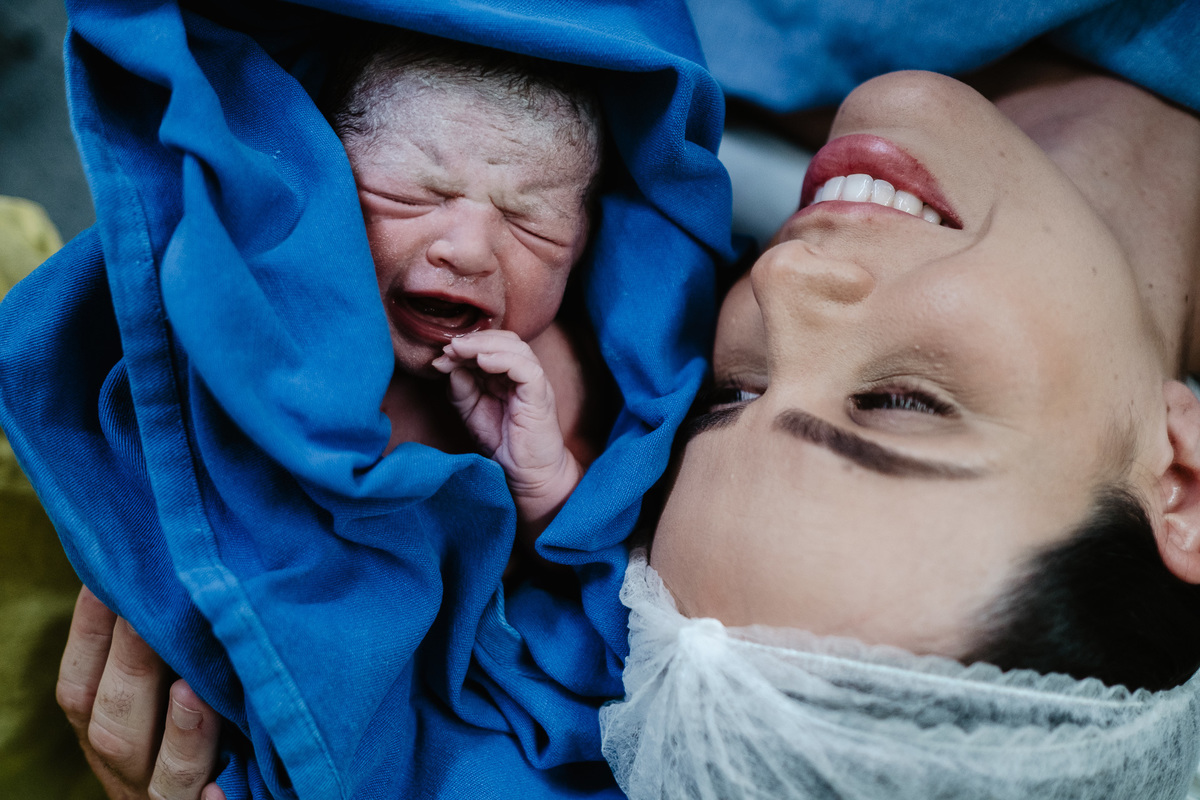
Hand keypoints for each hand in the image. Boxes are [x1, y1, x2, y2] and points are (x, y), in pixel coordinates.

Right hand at [57, 586, 225, 799]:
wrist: (216, 788)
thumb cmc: (197, 723)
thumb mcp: (163, 687)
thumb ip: (160, 652)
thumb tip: (157, 578)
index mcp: (107, 733)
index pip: (80, 689)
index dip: (90, 637)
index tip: (106, 583)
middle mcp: (128, 771)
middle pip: (115, 729)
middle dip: (132, 669)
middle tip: (150, 617)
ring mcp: (166, 798)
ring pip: (164, 780)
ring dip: (179, 736)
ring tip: (192, 694)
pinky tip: (222, 789)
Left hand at [433, 330, 581, 523]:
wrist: (528, 475)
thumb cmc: (505, 445)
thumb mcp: (472, 414)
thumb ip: (462, 391)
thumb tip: (450, 367)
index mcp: (507, 376)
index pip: (490, 346)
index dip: (465, 347)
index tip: (441, 356)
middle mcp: (523, 374)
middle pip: (504, 340)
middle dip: (473, 340)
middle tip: (448, 349)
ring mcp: (534, 383)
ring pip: (515, 347)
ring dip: (484, 345)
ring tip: (460, 351)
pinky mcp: (541, 395)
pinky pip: (526, 368)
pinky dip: (503, 359)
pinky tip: (482, 362)